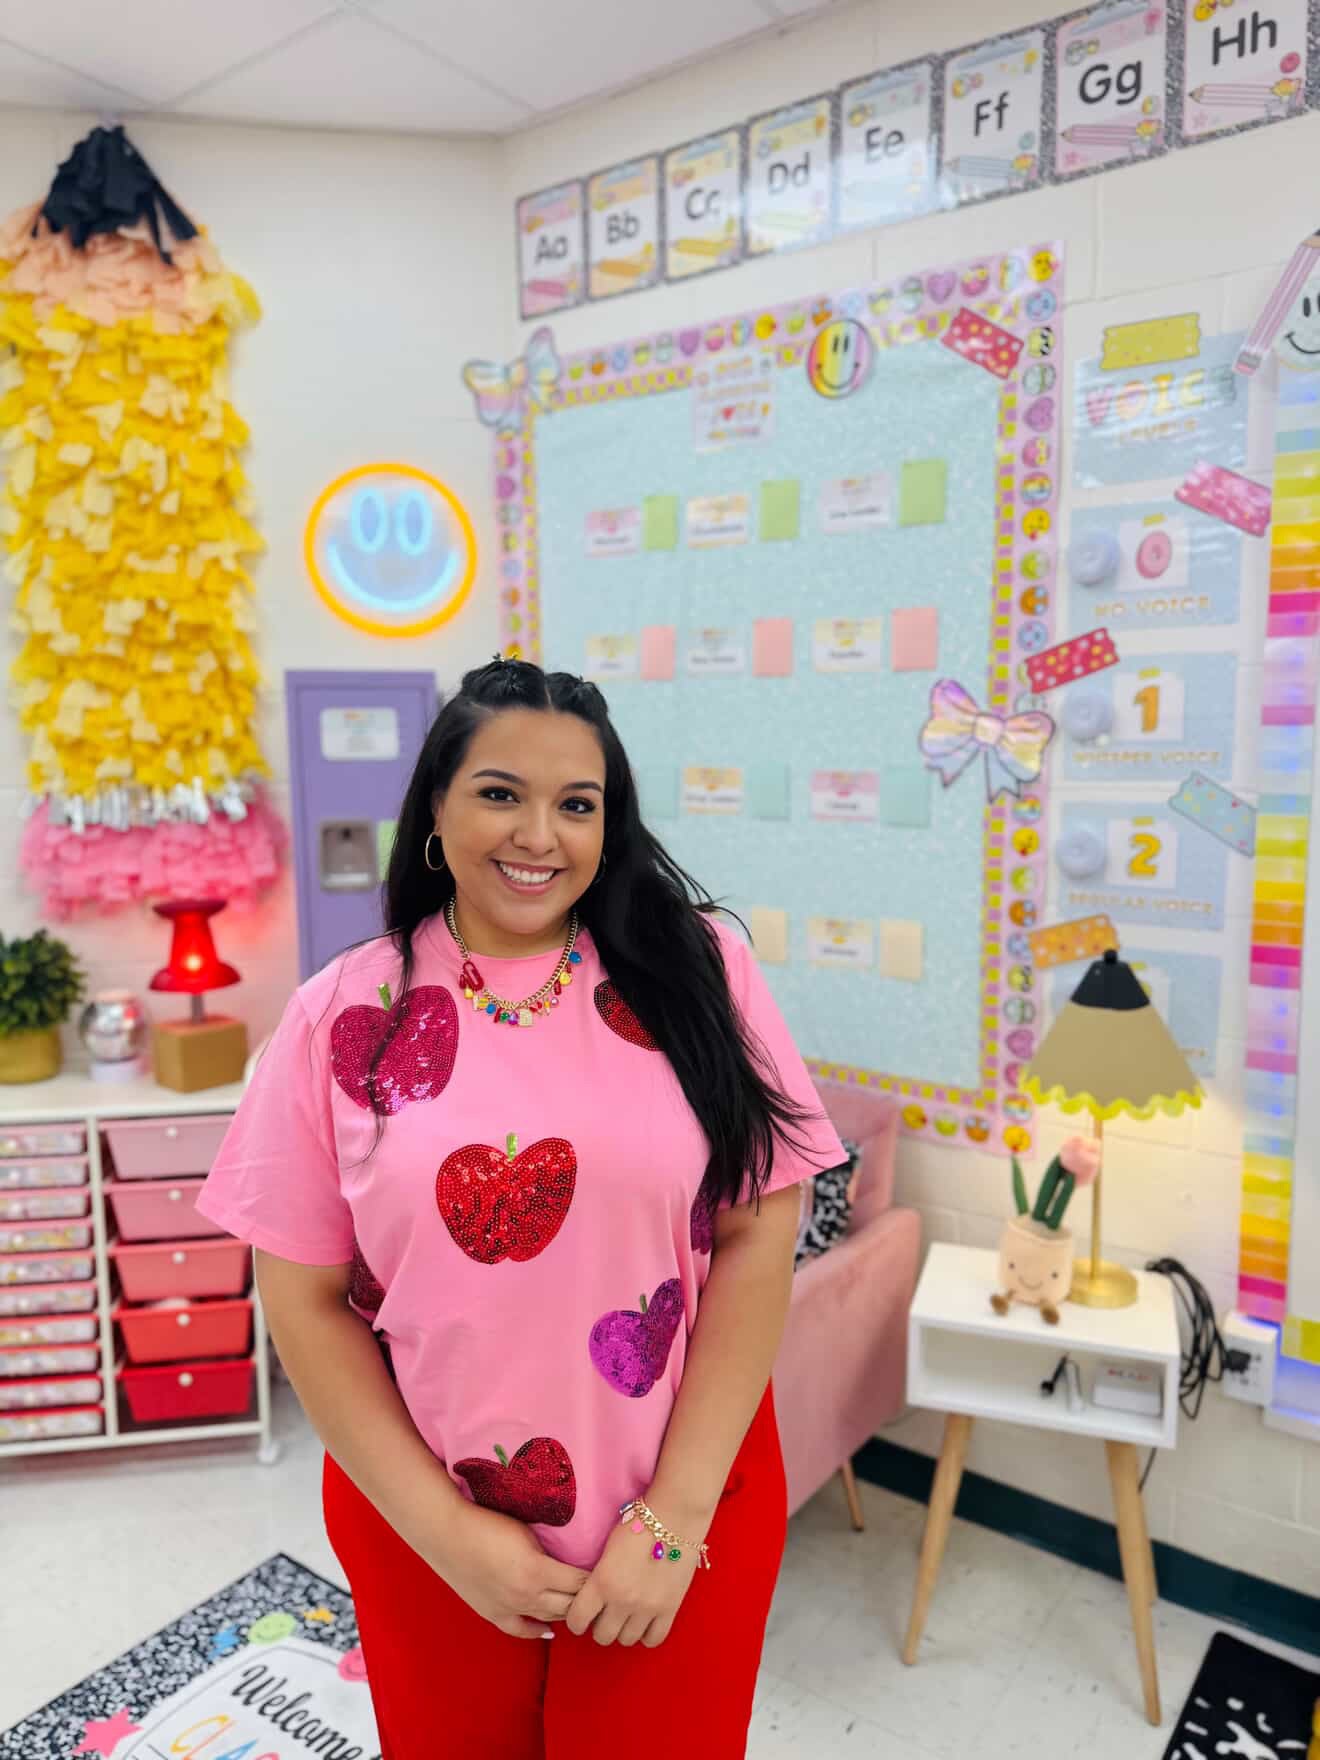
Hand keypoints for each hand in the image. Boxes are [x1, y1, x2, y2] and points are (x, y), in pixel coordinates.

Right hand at [423, 1499, 588, 1640]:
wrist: (448, 1533)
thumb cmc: (488, 1522)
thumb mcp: (527, 1532)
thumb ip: (549, 1551)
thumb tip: (569, 1561)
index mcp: (537, 1571)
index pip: (580, 1583)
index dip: (596, 1580)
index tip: (609, 1575)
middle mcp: (527, 1595)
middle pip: (569, 1605)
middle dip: (587, 1600)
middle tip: (601, 1594)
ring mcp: (509, 1608)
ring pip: (549, 1618)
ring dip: (567, 1613)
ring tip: (583, 1608)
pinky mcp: (493, 1613)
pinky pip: (520, 1630)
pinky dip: (537, 1631)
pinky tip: (549, 1630)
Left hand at [566, 1509, 705, 1648]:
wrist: (674, 1516)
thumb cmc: (638, 1523)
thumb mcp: (607, 1549)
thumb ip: (599, 1577)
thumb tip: (592, 1595)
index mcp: (602, 1582)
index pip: (577, 1621)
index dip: (576, 1620)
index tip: (581, 1615)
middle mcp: (622, 1600)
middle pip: (602, 1636)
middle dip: (600, 1626)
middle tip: (605, 1613)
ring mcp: (647, 1608)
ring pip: (626, 1640)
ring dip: (623, 1630)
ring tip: (627, 1615)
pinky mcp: (670, 1608)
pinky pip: (654, 1639)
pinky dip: (647, 1634)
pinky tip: (645, 1620)